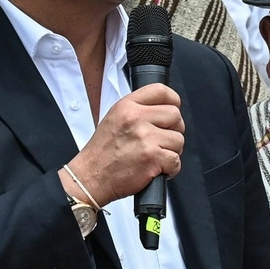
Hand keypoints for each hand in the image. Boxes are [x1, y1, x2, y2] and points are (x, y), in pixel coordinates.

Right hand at [61, 84, 184, 205]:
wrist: (90, 178)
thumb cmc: (102, 153)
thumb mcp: (114, 119)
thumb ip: (138, 110)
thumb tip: (164, 109)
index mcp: (127, 106)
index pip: (161, 91)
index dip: (173, 101)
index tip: (172, 110)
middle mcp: (136, 118)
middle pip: (175, 115)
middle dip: (174, 130)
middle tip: (162, 141)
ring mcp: (145, 138)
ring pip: (178, 139)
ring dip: (172, 151)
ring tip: (156, 156)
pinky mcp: (152, 157)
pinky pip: (176, 160)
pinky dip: (171, 168)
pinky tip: (157, 168)